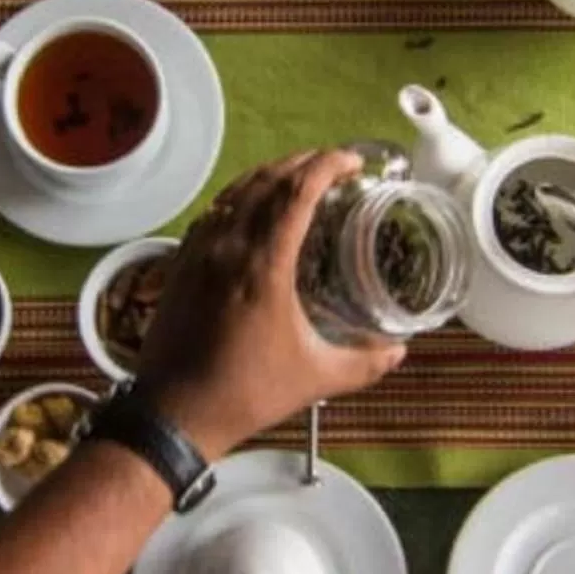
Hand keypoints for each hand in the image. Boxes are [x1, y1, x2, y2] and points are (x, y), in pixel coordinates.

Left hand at [133, 150, 404, 459]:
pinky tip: (250, 208)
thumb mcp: (316, 378)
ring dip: (269, 175)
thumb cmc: (246, 393)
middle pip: (266, 181)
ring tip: (297, 178)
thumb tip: (400, 350)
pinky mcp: (179, 264)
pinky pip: (212, 213)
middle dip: (302, 163)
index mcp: (263, 264)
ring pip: (234, 192)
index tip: (352, 161)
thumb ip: (365, 363)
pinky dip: (237, 197)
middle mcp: (227, 246)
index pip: (296, 192)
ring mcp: (198, 252)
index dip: (326, 166)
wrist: (174, 412)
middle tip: (333, 164)